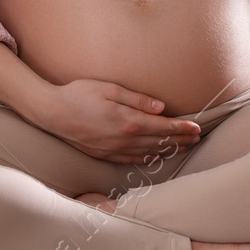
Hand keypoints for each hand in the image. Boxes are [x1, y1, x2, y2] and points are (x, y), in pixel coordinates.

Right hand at [31, 78, 199, 162]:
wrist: (52, 112)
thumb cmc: (79, 94)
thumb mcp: (109, 88)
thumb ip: (137, 99)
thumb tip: (161, 107)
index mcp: (127, 121)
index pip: (162, 127)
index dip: (181, 128)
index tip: (196, 128)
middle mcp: (123, 139)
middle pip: (159, 142)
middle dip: (180, 140)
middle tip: (197, 138)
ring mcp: (113, 150)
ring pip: (148, 153)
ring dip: (168, 150)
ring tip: (183, 147)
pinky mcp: (104, 155)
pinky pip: (131, 160)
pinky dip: (147, 159)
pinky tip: (154, 157)